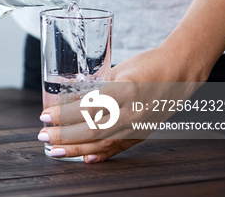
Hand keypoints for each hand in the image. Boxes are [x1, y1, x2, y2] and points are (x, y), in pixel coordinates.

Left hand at [37, 46, 198, 162]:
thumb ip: (96, 88)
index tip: (45, 116)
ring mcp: (140, 126)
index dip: (64, 115)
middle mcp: (134, 111)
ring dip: (76, 148)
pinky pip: (120, 147)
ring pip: (104, 142)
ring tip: (55, 150)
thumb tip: (66, 99)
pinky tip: (85, 159)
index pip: (88, 106)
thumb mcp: (118, 71)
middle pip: (93, 129)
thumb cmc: (148, 65)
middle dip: (64, 135)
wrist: (182, 71)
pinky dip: (101, 155)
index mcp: (126, 90)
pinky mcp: (144, 133)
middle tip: (43, 135)